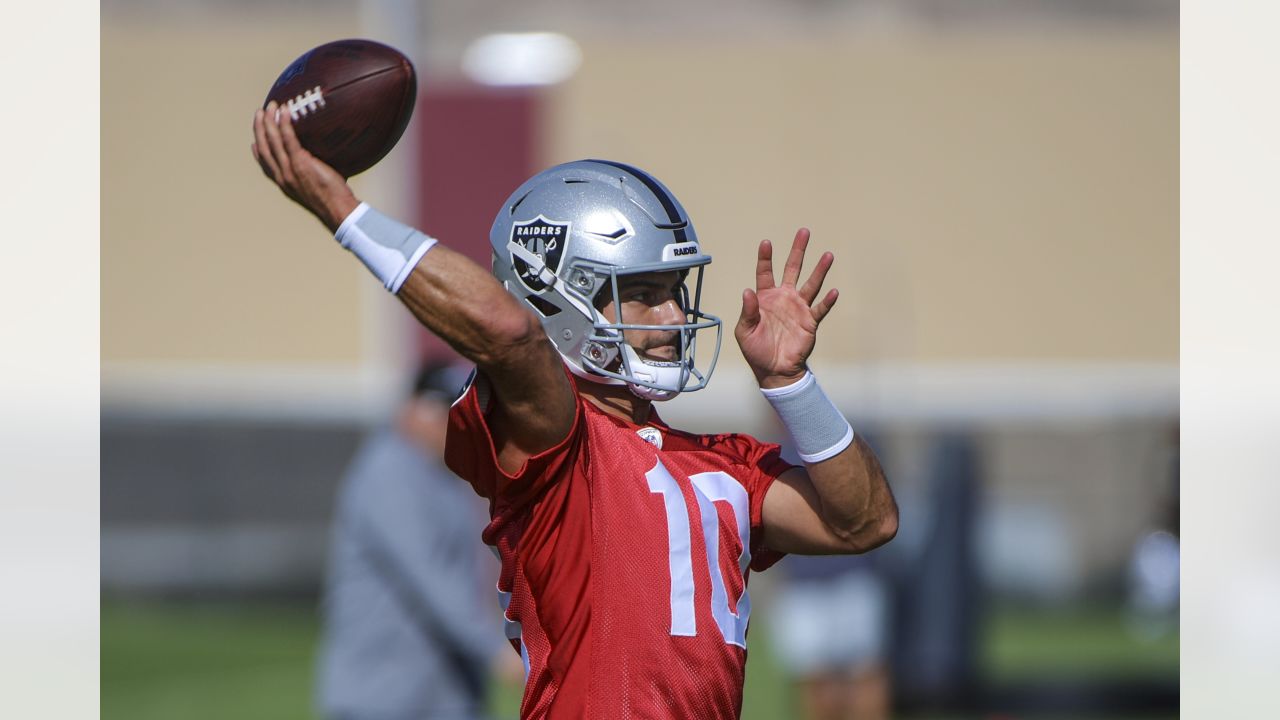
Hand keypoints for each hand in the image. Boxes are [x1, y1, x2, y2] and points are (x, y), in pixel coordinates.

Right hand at [251, 101, 358, 231]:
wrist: (337, 209)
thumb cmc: (332, 198)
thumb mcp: (312, 186)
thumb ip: (307, 173)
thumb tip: (317, 159)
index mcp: (284, 182)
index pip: (265, 162)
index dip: (258, 148)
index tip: (255, 137)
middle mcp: (282, 175)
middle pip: (264, 147)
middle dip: (260, 127)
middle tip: (260, 112)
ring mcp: (290, 169)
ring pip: (273, 140)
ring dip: (269, 121)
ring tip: (271, 106)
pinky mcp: (300, 162)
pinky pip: (288, 139)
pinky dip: (285, 123)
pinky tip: (285, 111)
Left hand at [734, 228, 838, 388]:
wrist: (774, 370)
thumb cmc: (757, 350)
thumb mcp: (745, 331)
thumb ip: (747, 311)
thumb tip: (747, 291)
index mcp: (765, 298)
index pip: (765, 273)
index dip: (765, 258)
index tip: (766, 242)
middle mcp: (784, 298)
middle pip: (792, 269)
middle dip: (798, 251)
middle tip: (804, 232)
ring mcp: (798, 308)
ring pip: (811, 284)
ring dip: (819, 270)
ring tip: (828, 255)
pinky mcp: (810, 321)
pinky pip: (820, 308)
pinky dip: (827, 301)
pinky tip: (834, 291)